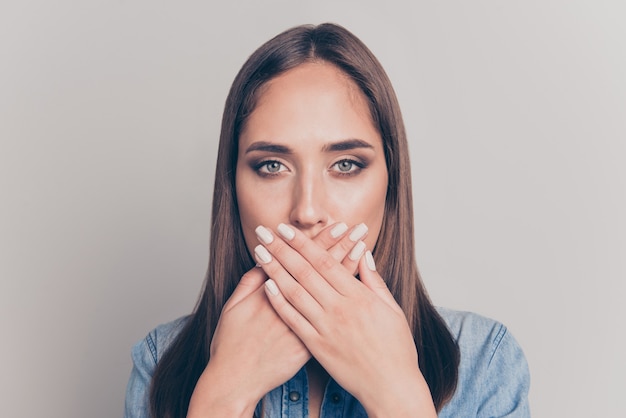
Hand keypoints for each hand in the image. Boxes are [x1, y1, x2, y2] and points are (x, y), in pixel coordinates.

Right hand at [187, 222, 360, 416]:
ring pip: (330, 291)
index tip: (336, 225)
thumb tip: (263, 260)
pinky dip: (344, 300)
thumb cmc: (231, 343)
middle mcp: (291, 305)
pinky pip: (333, 317)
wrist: (234, 380)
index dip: (319, 241)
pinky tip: (357, 285)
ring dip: (346, 266)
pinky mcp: (310, 345)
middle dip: (340, 246)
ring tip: (361, 246)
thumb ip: (250, 282)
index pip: (301, 259)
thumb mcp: (233, 307)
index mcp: (272, 292)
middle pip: (321, 270)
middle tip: (357, 227)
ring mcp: (304, 326)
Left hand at [255, 223, 436, 416]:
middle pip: (304, 271)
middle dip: (282, 249)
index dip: (303, 243)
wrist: (392, 386)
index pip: (325, 261)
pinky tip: (267, 286)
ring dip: (274, 270)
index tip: (286, 229)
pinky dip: (280, 302)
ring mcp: (327, 328)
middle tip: (264, 232)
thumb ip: (374, 281)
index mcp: (358, 296)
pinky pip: (294, 320)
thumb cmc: (396, 349)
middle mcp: (340, 308)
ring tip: (259, 253)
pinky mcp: (317, 347)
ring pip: (295, 292)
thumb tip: (364, 255)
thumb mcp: (391, 309)